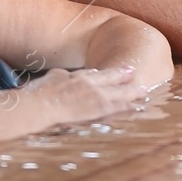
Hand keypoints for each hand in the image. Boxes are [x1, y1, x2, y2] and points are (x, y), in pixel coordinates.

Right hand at [24, 66, 145, 124]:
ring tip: (144, 91)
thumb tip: (60, 76)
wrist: (38, 105)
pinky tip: (139, 108)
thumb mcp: (48, 80)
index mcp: (76, 76)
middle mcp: (89, 83)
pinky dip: (130, 108)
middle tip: (132, 71)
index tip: (109, 72)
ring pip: (119, 92)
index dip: (103, 74)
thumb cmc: (37, 96)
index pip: (93, 74)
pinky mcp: (99, 108)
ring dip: (132, 91)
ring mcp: (96, 95)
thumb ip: (58, 77)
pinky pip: (119, 108)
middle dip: (123, 75)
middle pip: (110, 77)